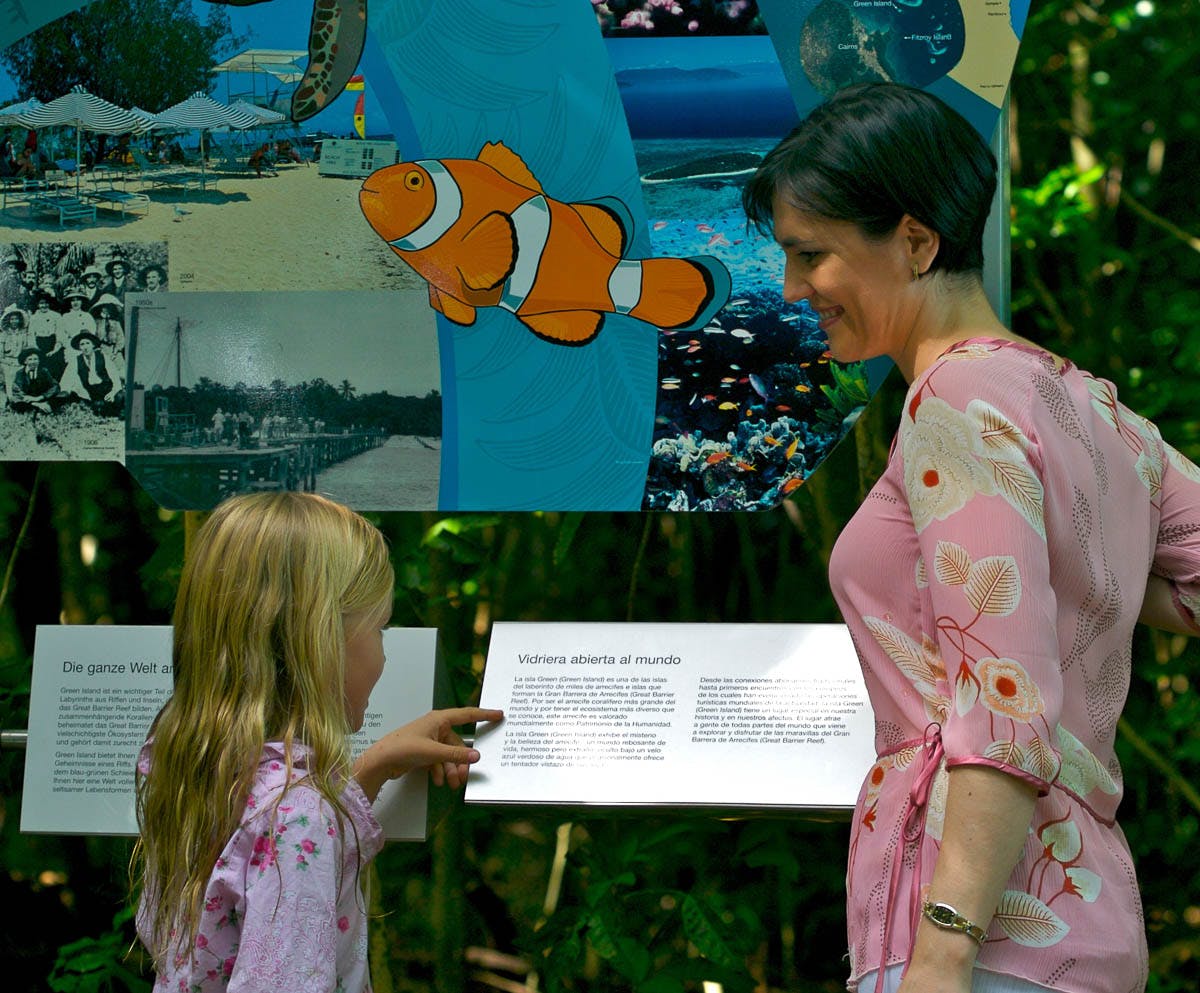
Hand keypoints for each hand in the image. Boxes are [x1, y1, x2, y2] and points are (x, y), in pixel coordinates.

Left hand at [352, 706, 503, 801]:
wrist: (380, 761)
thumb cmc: (402, 747)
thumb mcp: (432, 752)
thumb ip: (456, 754)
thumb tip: (476, 756)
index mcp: (439, 719)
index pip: (467, 715)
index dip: (484, 715)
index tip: (499, 714)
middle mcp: (436, 727)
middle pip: (457, 743)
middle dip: (461, 760)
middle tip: (465, 775)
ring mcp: (429, 740)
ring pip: (449, 754)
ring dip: (451, 769)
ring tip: (452, 782)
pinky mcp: (424, 751)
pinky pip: (439, 760)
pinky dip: (440, 770)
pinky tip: (438, 780)